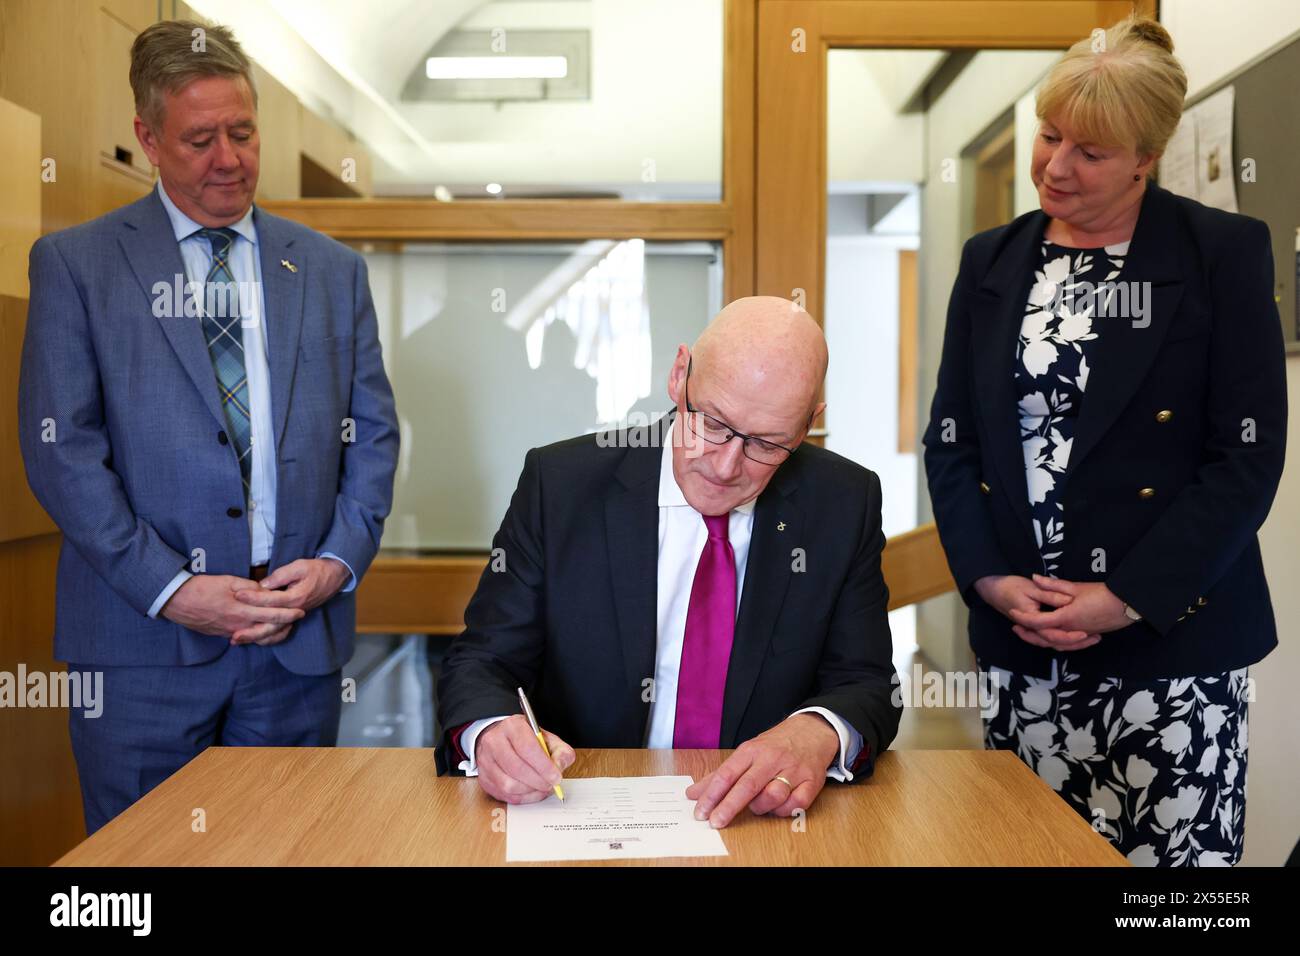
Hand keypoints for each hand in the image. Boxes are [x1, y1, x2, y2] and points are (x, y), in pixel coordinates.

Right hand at [161, 574, 305, 640]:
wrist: (176, 601)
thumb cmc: (202, 588)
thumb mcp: (228, 581)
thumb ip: (250, 587)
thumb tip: (265, 590)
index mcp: (242, 611)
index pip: (272, 614)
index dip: (288, 613)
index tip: (300, 610)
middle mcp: (238, 625)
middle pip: (268, 629)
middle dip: (286, 624)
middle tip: (298, 618)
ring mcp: (230, 632)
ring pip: (258, 637)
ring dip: (273, 633)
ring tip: (285, 627)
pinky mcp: (222, 634)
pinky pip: (245, 638)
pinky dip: (258, 635)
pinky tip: (264, 631)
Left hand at [229, 558, 350, 644]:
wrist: (334, 577)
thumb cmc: (316, 570)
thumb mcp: (299, 566)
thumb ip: (281, 575)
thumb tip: (262, 585)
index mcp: (295, 597)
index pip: (270, 600)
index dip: (253, 597)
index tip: (237, 595)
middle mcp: (295, 610)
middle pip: (270, 624)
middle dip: (250, 630)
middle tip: (232, 633)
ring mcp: (294, 616)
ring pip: (274, 631)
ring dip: (255, 637)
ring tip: (237, 640)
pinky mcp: (293, 617)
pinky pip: (279, 632)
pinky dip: (265, 638)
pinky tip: (252, 639)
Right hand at [474, 715, 575, 804]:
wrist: (501, 739)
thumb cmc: (525, 739)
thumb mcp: (546, 738)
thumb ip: (560, 751)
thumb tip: (559, 767)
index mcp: (512, 726)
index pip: (527, 748)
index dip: (544, 766)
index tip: (556, 776)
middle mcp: (494, 742)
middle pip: (517, 769)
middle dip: (538, 781)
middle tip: (551, 784)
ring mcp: (486, 761)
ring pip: (508, 785)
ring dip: (530, 791)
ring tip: (541, 787)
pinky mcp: (484, 779)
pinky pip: (504, 795)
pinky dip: (522, 797)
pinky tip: (531, 791)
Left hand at [684, 713, 839, 828]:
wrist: (812, 730)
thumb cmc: (774, 745)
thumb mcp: (746, 752)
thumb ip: (719, 775)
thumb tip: (693, 794)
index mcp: (751, 750)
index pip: (726, 774)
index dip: (712, 795)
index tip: (701, 812)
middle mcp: (772, 758)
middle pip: (747, 786)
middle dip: (729, 807)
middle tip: (715, 822)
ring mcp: (793, 769)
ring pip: (773, 796)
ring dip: (761, 807)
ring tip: (758, 805)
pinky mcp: (812, 781)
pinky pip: (796, 804)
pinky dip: (785, 810)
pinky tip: (779, 806)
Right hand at [974, 573, 1099, 651]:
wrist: (992, 588)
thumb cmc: (1010, 586)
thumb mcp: (1030, 587)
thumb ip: (1049, 594)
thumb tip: (1067, 601)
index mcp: (1032, 620)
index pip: (1052, 634)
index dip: (1069, 636)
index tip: (1085, 633)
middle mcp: (1032, 628)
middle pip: (1055, 642)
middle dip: (1076, 643)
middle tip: (1096, 638)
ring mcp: (1034, 629)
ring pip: (1054, 642)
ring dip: (1073, 643)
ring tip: (1092, 638)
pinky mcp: (1036, 627)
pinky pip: (1051, 637)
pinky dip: (1065, 638)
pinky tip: (1078, 634)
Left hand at [1005, 575, 1130, 644]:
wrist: (1128, 604)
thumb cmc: (1103, 594)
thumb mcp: (1076, 587)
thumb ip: (1053, 584)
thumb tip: (1034, 578)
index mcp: (1066, 618)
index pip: (1038, 622)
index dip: (1024, 618)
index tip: (1013, 612)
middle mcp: (1071, 630)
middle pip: (1044, 638)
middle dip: (1028, 635)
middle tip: (1016, 627)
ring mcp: (1080, 635)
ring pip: (1056, 644)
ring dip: (1041, 640)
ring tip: (1030, 632)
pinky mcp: (1087, 636)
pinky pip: (1067, 644)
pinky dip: (1056, 642)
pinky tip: (1052, 635)